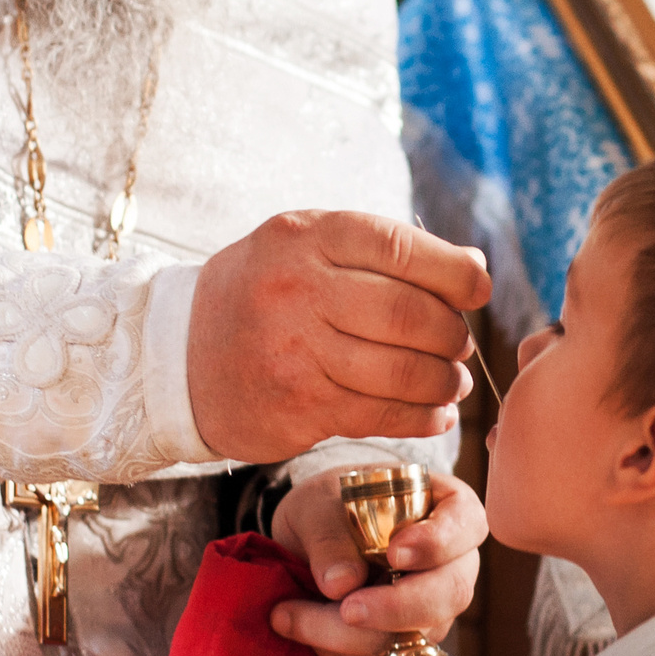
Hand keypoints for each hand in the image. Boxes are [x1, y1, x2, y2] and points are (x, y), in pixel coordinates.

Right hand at [187, 211, 490, 462]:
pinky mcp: (299, 407)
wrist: (177, 358)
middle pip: (410, 314)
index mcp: (306, 237)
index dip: (455, 273)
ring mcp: (296, 351)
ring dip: (444, 381)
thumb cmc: (261, 295)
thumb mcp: (305, 248)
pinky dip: (423, 418)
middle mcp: (298, 289)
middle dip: (451, 334)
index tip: (477, 290)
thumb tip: (473, 268)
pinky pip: (382, 414)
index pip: (402, 249)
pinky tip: (435, 414)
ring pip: (403, 370)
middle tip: (459, 345)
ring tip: (451, 382)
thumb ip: (383, 251)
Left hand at [267, 468, 485, 655]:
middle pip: (449, 593)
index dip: (438, 542)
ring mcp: (433, 608)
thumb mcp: (318, 505)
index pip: (466, 524)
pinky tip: (299, 627)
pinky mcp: (406, 643)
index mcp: (447, 510)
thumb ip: (329, 535)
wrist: (312, 540)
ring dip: (349, 636)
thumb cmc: (329, 506)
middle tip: (346, 608)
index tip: (395, 552)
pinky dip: (338, 652)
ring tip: (288, 614)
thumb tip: (341, 584)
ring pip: (414, 636)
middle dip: (396, 608)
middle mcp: (452, 563)